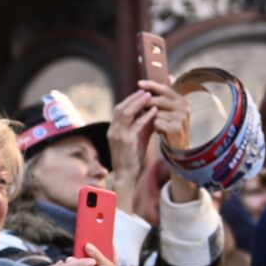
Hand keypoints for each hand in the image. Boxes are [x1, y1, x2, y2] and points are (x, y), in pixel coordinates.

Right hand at [107, 90, 156, 204]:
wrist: (126, 175)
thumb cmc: (132, 159)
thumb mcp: (136, 139)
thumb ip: (141, 126)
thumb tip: (151, 112)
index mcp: (113, 129)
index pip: (119, 109)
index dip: (130, 99)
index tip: (141, 92)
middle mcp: (112, 130)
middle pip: (121, 107)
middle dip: (133, 97)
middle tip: (146, 90)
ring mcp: (117, 135)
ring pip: (126, 113)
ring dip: (138, 103)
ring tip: (149, 96)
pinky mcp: (126, 141)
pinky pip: (135, 125)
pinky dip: (144, 116)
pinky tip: (153, 111)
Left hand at [137, 79, 190, 150]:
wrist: (179, 146)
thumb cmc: (171, 125)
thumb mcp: (170, 109)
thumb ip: (166, 96)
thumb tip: (170, 76)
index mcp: (182, 99)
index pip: (164, 89)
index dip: (151, 85)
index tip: (138, 83)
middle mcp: (184, 106)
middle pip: (158, 100)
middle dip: (145, 104)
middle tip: (140, 108)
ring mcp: (181, 117)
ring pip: (156, 113)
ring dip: (151, 119)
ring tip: (157, 124)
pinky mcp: (176, 128)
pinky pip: (157, 123)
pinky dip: (155, 127)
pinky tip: (161, 131)